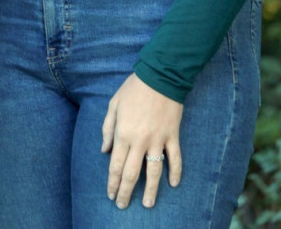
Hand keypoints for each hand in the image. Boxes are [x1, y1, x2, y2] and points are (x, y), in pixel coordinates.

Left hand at [101, 73, 182, 208]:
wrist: (160, 76)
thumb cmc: (134, 89)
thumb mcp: (114, 104)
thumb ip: (107, 128)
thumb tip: (104, 150)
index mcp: (123, 133)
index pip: (116, 165)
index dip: (113, 182)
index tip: (111, 194)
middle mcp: (140, 141)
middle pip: (132, 174)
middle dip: (126, 192)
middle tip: (122, 205)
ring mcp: (158, 140)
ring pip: (154, 172)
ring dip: (151, 190)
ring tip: (147, 204)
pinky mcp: (173, 136)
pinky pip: (176, 158)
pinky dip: (176, 172)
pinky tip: (173, 184)